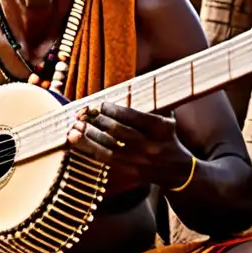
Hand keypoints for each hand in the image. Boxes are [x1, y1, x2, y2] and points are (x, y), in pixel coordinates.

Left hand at [66, 102, 191, 187]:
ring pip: (109, 148)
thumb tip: (135, 80)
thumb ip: (151, 102)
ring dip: (89, 137)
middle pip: (118, 131)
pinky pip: (106, 160)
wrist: (177, 171)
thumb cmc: (167, 137)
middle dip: (98, 121)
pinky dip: (91, 150)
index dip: (112, 110)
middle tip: (82, 114)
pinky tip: (78, 143)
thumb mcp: (167, 117)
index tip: (99, 104)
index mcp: (160, 128)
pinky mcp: (130, 172)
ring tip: (74, 128)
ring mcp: (139, 161)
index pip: (132, 116)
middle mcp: (150, 145)